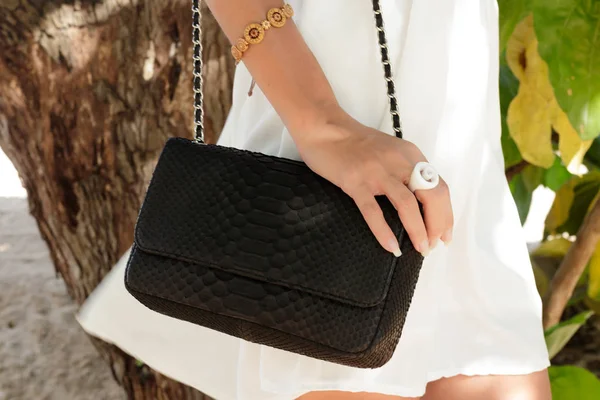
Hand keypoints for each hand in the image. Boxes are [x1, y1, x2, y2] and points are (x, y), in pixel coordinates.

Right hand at [292, 108, 452, 256]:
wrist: (324, 127)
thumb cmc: (354, 142)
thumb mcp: (389, 151)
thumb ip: (404, 170)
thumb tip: (418, 202)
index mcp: (410, 155)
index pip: (439, 187)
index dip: (445, 214)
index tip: (444, 234)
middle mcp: (399, 162)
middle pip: (431, 196)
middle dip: (437, 225)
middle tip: (433, 246)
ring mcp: (377, 172)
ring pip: (407, 205)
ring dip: (418, 230)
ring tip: (420, 248)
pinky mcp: (355, 181)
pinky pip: (373, 211)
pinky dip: (384, 231)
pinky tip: (391, 246)